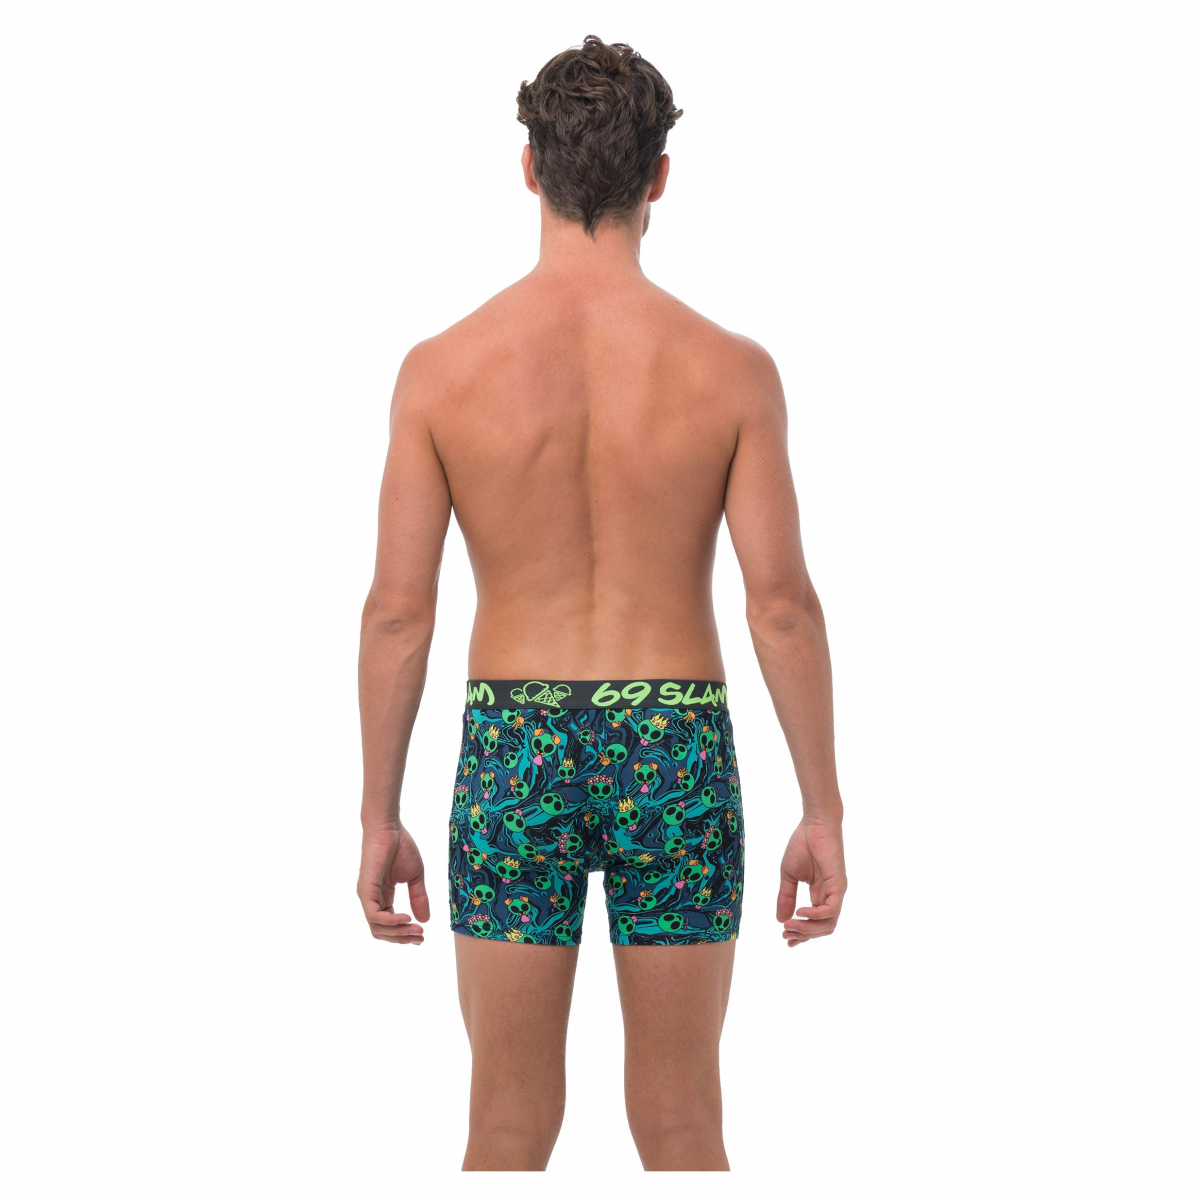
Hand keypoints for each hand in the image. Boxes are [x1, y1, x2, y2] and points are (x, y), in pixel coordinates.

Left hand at [357, 822, 428, 944]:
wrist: (389, 828)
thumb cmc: (400, 846)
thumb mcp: (414, 877)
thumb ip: (418, 898)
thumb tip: (425, 921)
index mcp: (382, 897)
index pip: (389, 925)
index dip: (404, 934)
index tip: (422, 936)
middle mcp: (372, 900)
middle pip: (382, 932)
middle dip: (402, 938)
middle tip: (420, 938)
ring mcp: (367, 896)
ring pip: (377, 928)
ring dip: (398, 933)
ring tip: (416, 930)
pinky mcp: (366, 890)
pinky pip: (374, 915)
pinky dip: (390, 921)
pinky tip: (405, 919)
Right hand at [777, 817, 846, 946]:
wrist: (814, 824)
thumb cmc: (802, 845)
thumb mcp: (788, 875)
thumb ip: (786, 897)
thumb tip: (780, 920)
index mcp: (820, 895)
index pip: (815, 923)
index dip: (802, 935)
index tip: (786, 940)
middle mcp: (830, 897)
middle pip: (823, 928)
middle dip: (803, 935)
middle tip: (786, 934)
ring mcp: (836, 892)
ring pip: (828, 924)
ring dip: (808, 929)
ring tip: (791, 926)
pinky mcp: (839, 885)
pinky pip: (831, 910)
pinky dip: (816, 916)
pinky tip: (800, 912)